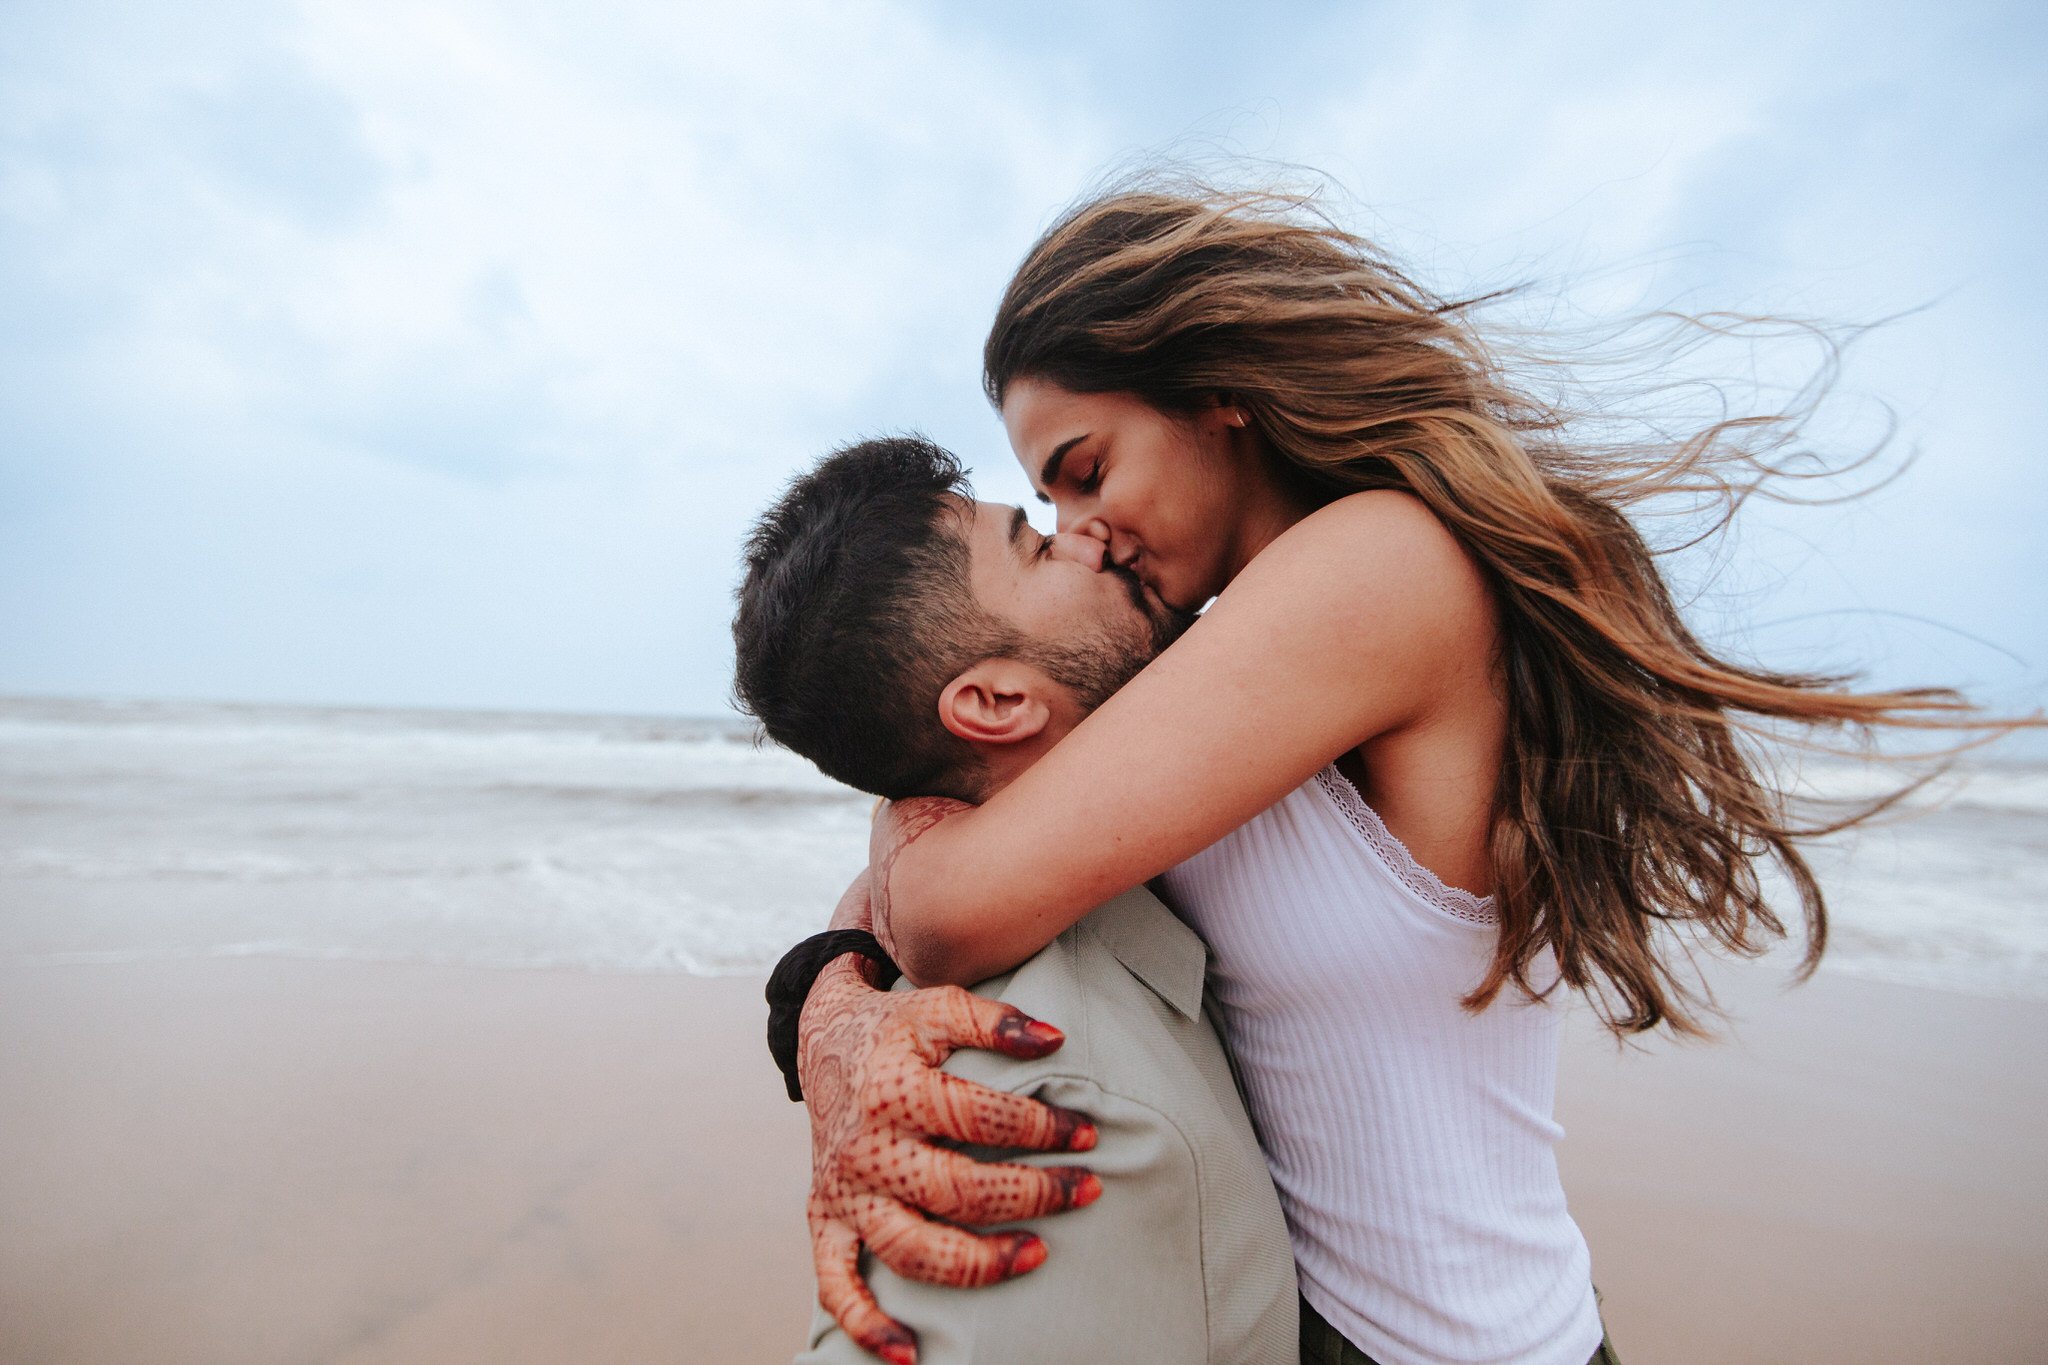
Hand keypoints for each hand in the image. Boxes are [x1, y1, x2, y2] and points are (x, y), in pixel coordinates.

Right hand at [799, 957, 1102, 1364]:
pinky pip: (836, 1286)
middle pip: (956, 1190)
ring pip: (911, 1249)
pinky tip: (911, 1355)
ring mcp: (846, 1191)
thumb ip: (993, 1018)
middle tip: (1088, 1191)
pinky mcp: (826, 1221)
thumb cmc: (893, 1030)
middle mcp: (867, 1147)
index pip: (979, 1116)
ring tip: (1038, 1256)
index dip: (1041, 1128)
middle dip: (1031, 1196)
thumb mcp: (936, 1007)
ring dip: (977, 1264)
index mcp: (893, 1088)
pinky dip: (867, 1326)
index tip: (1088, 1134)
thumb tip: (1056, 1039)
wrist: (819, 1042)